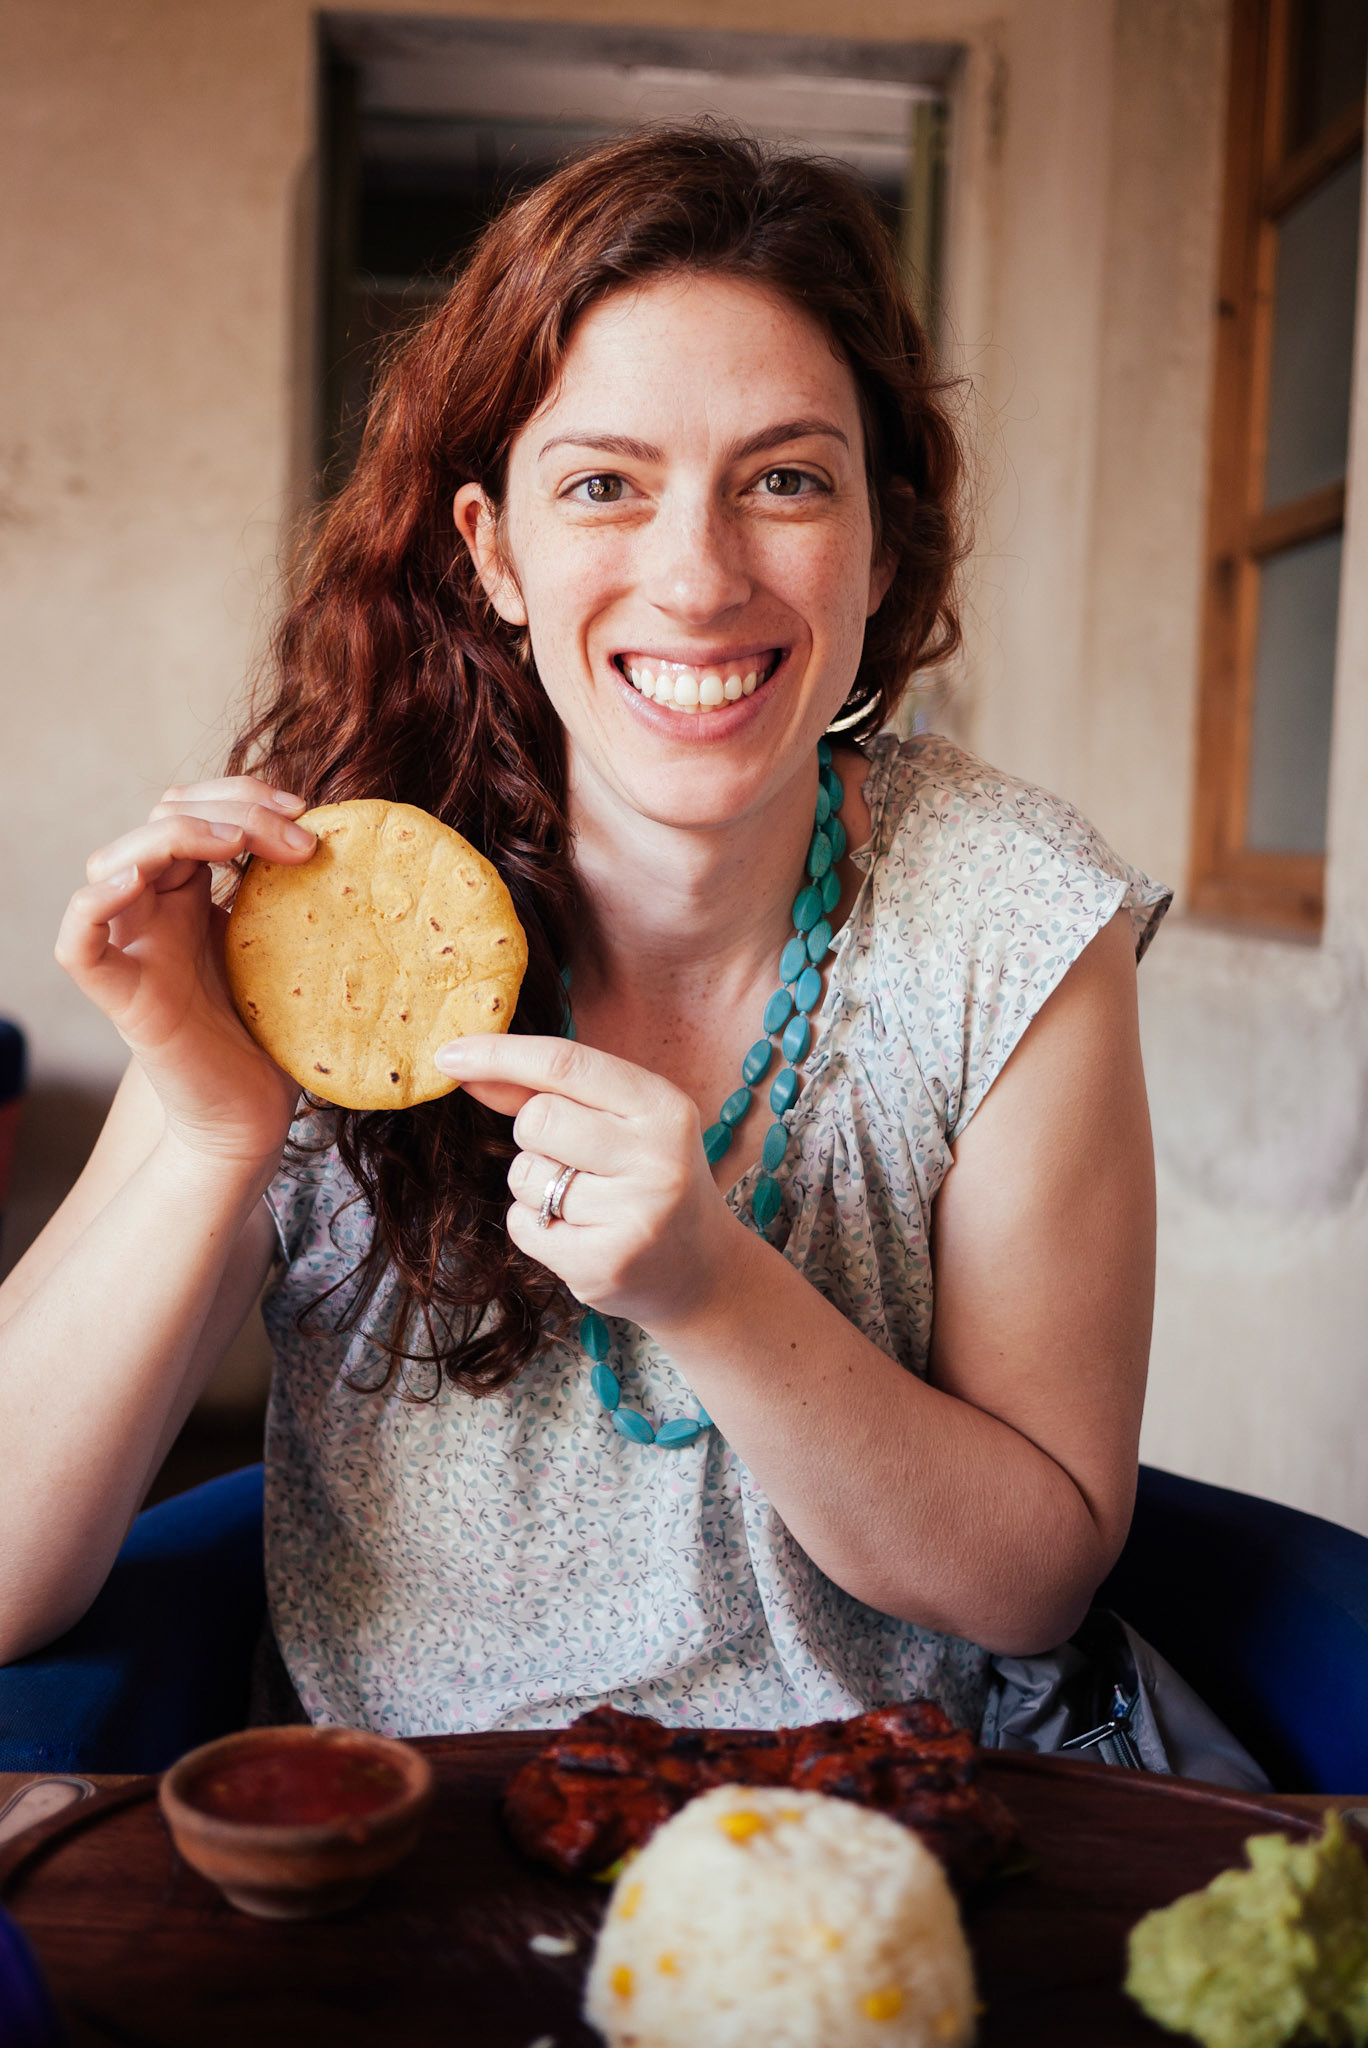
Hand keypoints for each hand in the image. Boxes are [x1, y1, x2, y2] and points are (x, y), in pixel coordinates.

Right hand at [56, 778, 316, 1165]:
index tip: (307, 813)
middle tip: (302, 838)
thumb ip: (293, 892)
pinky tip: (137, 881)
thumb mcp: (290, 943)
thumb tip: (345, 835)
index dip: (243, 793)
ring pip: (112, 860)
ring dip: (177, 834)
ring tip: (238, 846)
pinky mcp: (123, 998)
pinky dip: (95, 904)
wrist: (254, 1113)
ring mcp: (134, 950)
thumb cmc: (276, 1032)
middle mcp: (155, 911)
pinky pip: (78, 942)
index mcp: (191, 893)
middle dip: (232, 810)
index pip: (192, 807)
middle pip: (160, 819)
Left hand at [434, 1035, 744, 1329]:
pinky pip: (522, 1224)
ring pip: (524, 1174)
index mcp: (664, 1107)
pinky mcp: (605, 1263)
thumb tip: (464, 1064)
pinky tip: (579, 1233)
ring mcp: (634, 1215)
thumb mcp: (619, 1122)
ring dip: (534, 1185)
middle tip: (572, 1158)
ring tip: (584, 1201)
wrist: (698, 1269)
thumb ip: (546, 1091)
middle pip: (537, 1118)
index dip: (499, 1054)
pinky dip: (534, 1226)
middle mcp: (657, 1157)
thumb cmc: (645, 1178)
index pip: (566, 1063)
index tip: (448, 1054)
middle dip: (532, 1135)